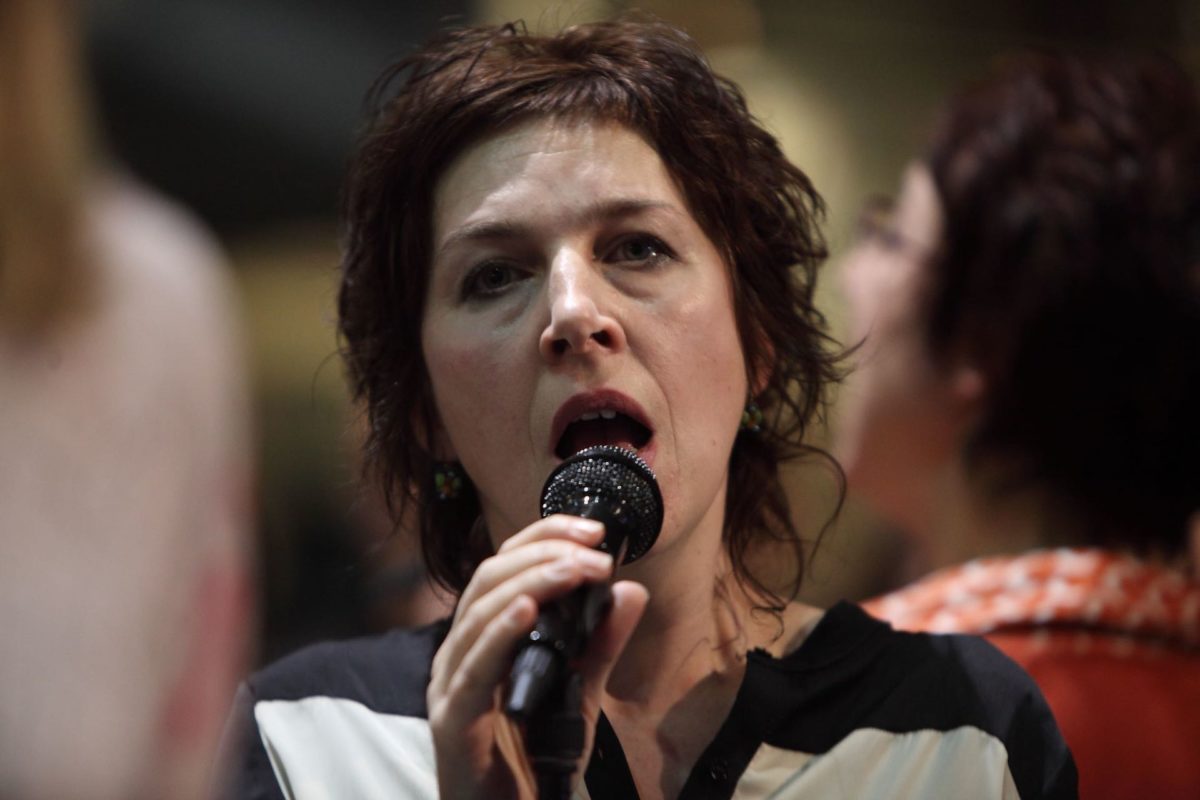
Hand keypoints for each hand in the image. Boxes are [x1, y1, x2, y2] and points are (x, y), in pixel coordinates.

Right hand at [427, 514, 648, 799]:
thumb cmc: (535, 762)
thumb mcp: (580, 692)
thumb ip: (600, 644)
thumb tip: (632, 591)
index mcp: (482, 638)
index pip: (505, 566)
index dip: (543, 536)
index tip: (593, 528)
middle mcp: (459, 652)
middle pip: (489, 578)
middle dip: (543, 553)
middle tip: (594, 550)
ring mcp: (449, 684)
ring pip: (479, 611)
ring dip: (533, 581)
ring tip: (575, 569)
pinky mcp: (452, 719)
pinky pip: (475, 666)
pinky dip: (500, 631)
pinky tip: (529, 609)